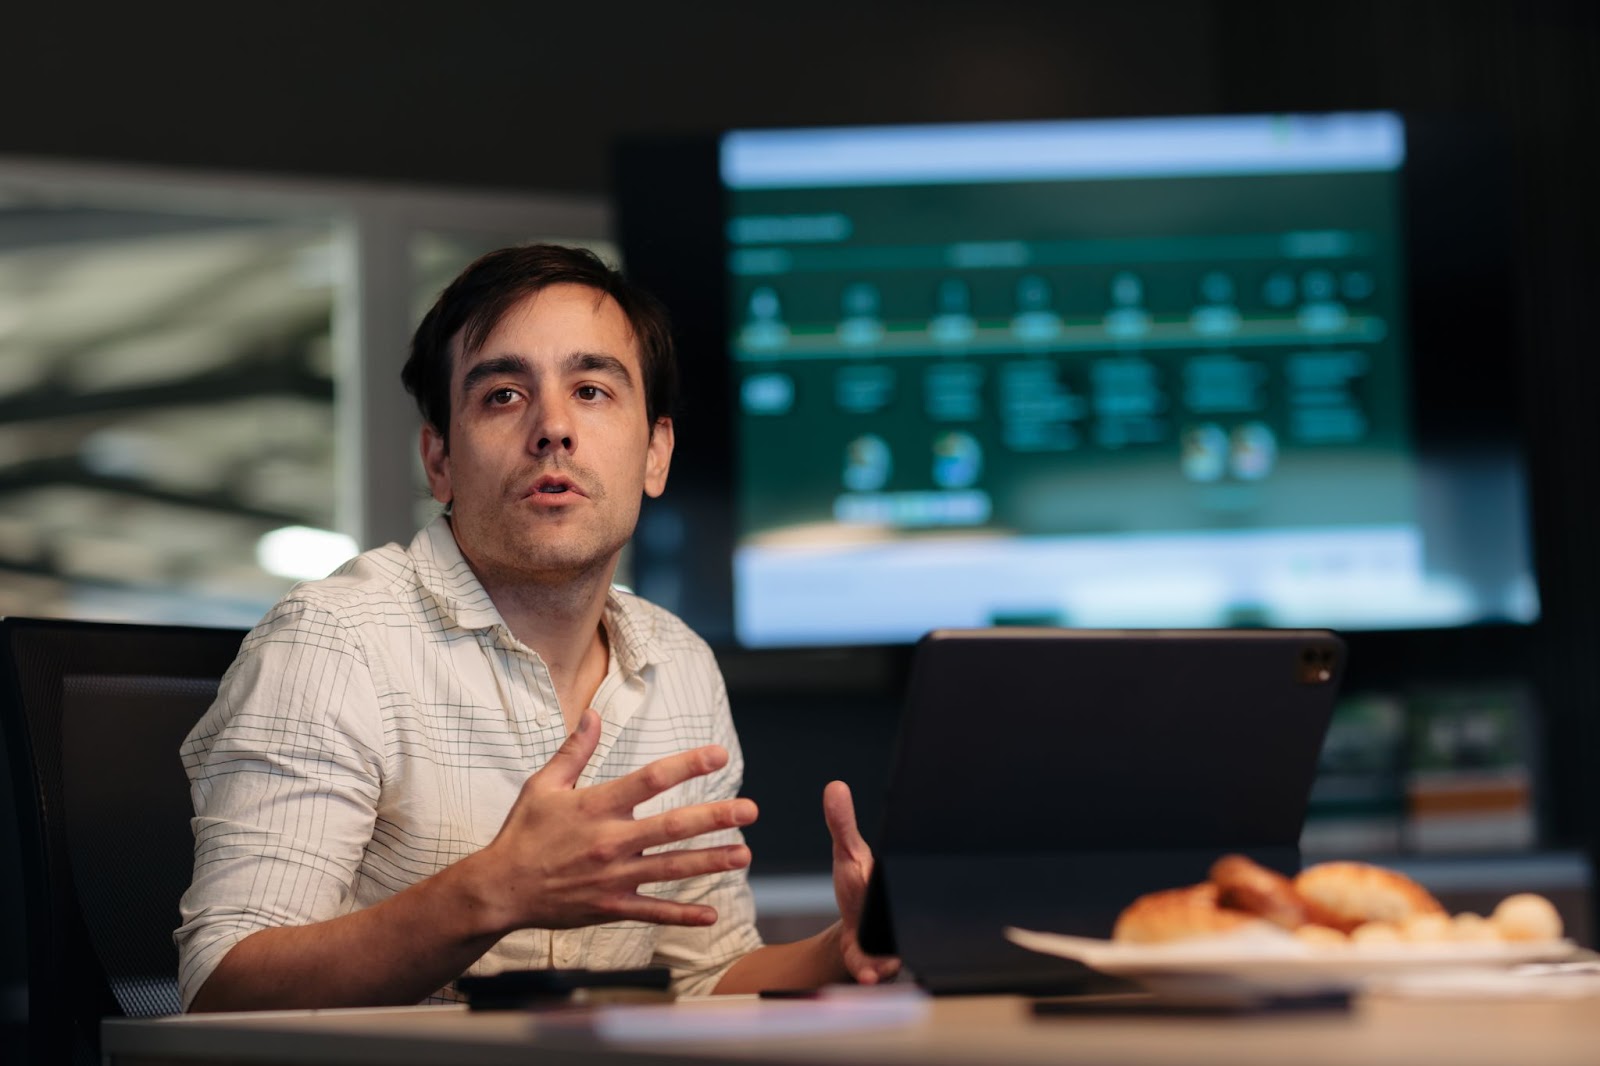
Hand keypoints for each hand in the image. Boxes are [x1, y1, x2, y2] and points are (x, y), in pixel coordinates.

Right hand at [476, 708, 757, 932]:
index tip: (719, 755)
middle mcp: (610, 841)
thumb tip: (593, 714)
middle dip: (715, 817)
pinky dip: (682, 914)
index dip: (687, 765)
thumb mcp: (542, 785)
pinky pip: (653, 912)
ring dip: (710, 861)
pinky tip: (711, 914)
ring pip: (671, 868)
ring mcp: (612, 877)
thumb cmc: (522, 834)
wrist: (499, 890)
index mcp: (597, 806)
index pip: (650, 780)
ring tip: (744, 854)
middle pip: (672, 827)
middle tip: (750, 810)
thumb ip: (574, 751)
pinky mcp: (610, 906)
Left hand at [823, 780, 901, 983]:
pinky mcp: (879, 964)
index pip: (912, 878)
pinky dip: (875, 973)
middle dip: (905, 930)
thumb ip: (842, 824)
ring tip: (886, 963)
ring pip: (900, 953)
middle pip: (911, 922)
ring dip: (891, 960)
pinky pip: (881, 971)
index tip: (900, 883)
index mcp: (899, 884)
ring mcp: (895, 942)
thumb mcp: (848, 854)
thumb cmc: (858, 889)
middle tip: (897, 929)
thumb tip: (835, 787)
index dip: (911, 879)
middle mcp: (905, 916)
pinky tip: (869, 974)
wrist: (856, 930)